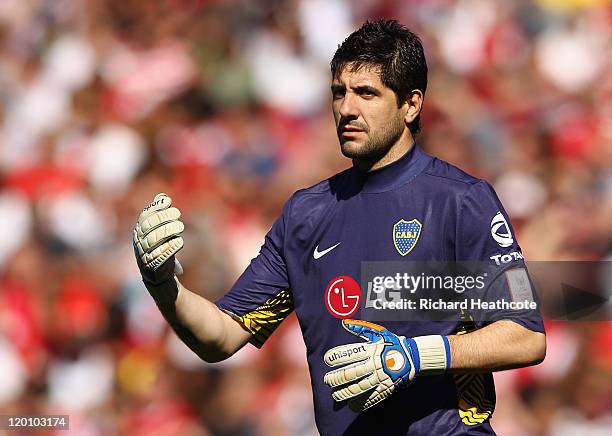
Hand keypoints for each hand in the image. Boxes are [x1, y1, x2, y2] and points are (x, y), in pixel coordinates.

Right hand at [133, 193, 183, 284]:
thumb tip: (162, 196)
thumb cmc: (160, 247)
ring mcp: (144, 254)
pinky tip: (180, 241)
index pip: (144, 216)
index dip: (156, 207)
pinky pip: (160, 254)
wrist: (158, 275)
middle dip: (164, 217)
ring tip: (180, 226)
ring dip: (169, 230)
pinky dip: (171, 246)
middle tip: (178, 214)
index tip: (168, 201)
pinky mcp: (152, 266)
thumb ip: (159, 214)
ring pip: (154, 239)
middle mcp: (139, 242)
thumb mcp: (158, 230)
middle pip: (149, 226)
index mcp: (139, 232)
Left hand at [323, 320, 449, 411]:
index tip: (326, 360)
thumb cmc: (392, 343)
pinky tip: (352, 406)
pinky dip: (362, 403)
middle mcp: (374, 364)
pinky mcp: (387, 388)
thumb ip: (360, 328)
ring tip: (335, 395)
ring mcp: (381, 377)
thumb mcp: (378, 333)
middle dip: (337, 378)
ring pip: (360, 387)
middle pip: (351, 373)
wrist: (414, 356)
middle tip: (327, 380)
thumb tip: (344, 323)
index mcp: (371, 350)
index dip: (337, 357)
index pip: (350, 354)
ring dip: (345, 392)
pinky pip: (373, 397)